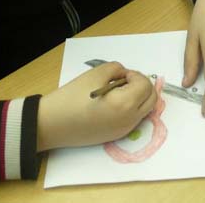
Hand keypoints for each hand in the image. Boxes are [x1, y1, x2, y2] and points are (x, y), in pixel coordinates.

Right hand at [36, 61, 155, 150]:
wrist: (52, 124)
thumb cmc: (72, 97)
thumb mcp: (96, 73)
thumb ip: (117, 69)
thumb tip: (126, 75)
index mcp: (125, 103)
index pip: (145, 85)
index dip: (135, 75)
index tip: (121, 74)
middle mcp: (129, 120)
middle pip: (152, 99)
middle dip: (142, 86)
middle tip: (125, 81)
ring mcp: (124, 130)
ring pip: (145, 110)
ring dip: (139, 97)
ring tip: (118, 91)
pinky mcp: (117, 136)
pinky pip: (134, 119)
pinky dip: (132, 108)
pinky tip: (113, 103)